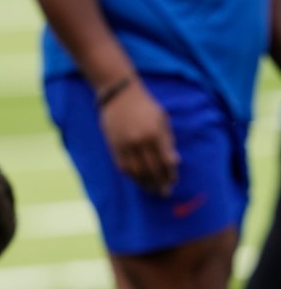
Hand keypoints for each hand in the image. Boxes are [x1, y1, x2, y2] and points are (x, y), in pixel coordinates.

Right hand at [99, 81, 178, 195]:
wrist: (119, 95)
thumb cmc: (145, 106)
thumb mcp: (161, 119)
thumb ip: (168, 141)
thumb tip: (174, 161)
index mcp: (155, 134)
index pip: (165, 161)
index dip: (170, 174)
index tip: (173, 182)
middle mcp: (141, 141)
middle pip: (152, 169)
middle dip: (159, 183)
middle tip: (164, 193)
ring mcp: (126, 145)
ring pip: (136, 171)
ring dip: (145, 183)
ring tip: (151, 190)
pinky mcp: (114, 146)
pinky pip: (123, 166)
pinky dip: (131, 176)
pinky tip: (137, 180)